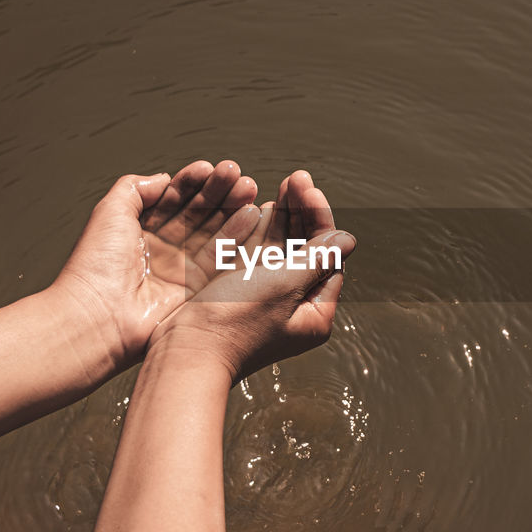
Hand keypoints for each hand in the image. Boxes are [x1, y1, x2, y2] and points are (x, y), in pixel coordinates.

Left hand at [50, 161, 258, 369]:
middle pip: (196, 213)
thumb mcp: (110, 211)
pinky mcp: (196, 289)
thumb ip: (136, 187)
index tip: (210, 168)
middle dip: (217, 192)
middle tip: (236, 174)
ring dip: (232, 209)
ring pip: (212, 232)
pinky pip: (220, 258)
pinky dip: (237, 236)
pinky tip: (251, 214)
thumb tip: (164, 177)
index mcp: (139, 230)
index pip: (172, 199)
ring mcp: (180, 269)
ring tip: (249, 188)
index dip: (192, 182)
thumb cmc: (97, 265)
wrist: (99, 315)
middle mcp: (162, 248)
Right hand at [153, 170, 356, 380]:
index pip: (328, 256)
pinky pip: (256, 259)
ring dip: (283, 219)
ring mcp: (265, 302)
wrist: (185, 352)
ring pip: (280, 251)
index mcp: (314, 313)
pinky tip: (259, 209)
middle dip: (302, 213)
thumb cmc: (236, 322)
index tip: (307, 189)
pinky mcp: (238, 296)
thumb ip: (317, 258)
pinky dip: (259, 234)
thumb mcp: (284, 283)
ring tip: (282, 189)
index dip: (320, 218)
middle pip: (306, 251)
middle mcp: (293, 308)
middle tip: (296, 179)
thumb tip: (347, 240)